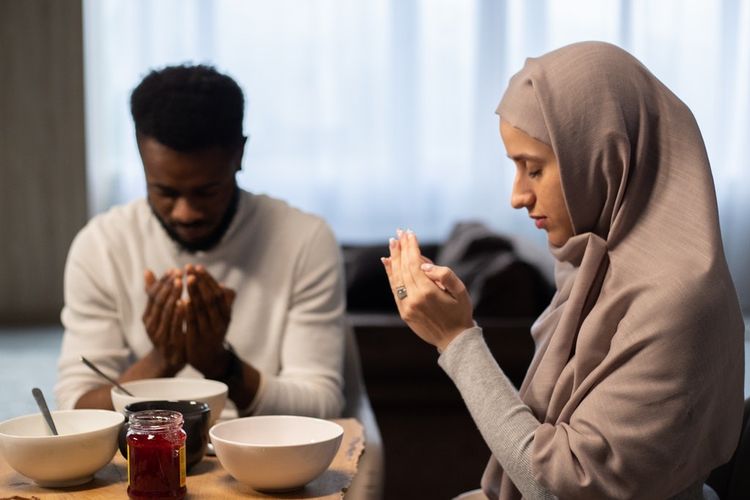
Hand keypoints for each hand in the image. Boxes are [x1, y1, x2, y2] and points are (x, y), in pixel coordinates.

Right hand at [143, 269, 185, 372]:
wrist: (168, 361)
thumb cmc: (166, 332)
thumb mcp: (159, 315)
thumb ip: (155, 295)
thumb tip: (148, 271)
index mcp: (147, 317)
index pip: (153, 295)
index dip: (162, 282)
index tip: (173, 270)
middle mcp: (151, 325)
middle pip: (159, 302)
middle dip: (169, 286)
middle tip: (179, 273)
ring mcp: (159, 335)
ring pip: (165, 312)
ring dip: (174, 296)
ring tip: (181, 283)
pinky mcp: (170, 343)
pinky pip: (174, 326)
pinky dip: (179, 313)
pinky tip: (186, 302)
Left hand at [183, 265, 235, 377]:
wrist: (211, 360)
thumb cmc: (214, 334)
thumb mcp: (222, 319)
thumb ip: (223, 304)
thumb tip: (224, 286)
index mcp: (226, 315)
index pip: (218, 293)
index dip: (208, 280)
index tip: (198, 267)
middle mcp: (220, 322)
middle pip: (210, 299)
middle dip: (199, 283)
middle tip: (189, 269)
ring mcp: (209, 332)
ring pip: (201, 309)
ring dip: (193, 293)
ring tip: (184, 279)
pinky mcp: (198, 340)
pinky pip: (192, 323)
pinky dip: (187, 311)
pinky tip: (180, 300)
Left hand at [382, 230, 473, 351]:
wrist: (454, 340)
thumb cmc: (460, 312)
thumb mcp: (460, 291)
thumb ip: (445, 274)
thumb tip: (424, 265)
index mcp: (427, 292)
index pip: (414, 263)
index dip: (411, 247)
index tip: (410, 233)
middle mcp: (413, 299)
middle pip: (403, 268)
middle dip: (401, 249)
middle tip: (399, 233)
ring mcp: (406, 307)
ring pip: (396, 278)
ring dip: (394, 259)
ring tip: (393, 243)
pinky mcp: (403, 312)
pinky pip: (394, 289)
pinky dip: (390, 274)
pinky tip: (388, 262)